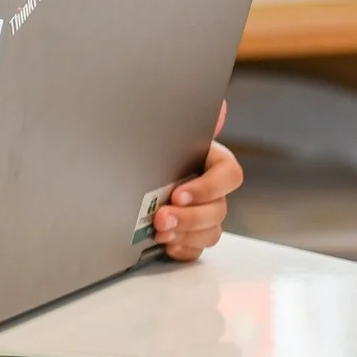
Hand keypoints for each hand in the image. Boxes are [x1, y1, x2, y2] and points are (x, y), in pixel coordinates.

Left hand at [152, 103, 242, 261]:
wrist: (127, 167)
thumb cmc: (151, 146)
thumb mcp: (167, 132)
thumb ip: (187, 123)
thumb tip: (220, 107)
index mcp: (214, 162)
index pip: (229, 176)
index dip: (208, 188)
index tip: (178, 193)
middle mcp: (212, 191)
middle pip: (219, 209)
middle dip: (190, 216)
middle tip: (161, 216)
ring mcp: (203, 215)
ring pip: (211, 232)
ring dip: (186, 234)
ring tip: (159, 232)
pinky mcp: (190, 236)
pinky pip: (196, 250)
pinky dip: (182, 249)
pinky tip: (165, 245)